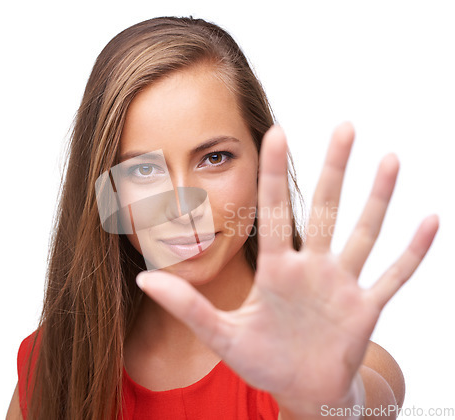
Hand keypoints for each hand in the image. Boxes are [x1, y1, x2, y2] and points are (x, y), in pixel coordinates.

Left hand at [135, 122, 438, 413]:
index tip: (275, 132)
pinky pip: (393, 277)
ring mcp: (340, 287)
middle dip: (334, 170)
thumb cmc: (261, 359)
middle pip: (323, 210)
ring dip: (378, 199)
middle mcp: (310, 268)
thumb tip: (142, 277)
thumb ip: (185, 305)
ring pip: (362, 233)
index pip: (272, 211)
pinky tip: (431, 219)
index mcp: (275, 270)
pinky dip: (412, 252)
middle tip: (345, 126)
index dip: (273, 173)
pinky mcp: (364, 310)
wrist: (298, 388)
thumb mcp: (220, 333)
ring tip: (390, 159)